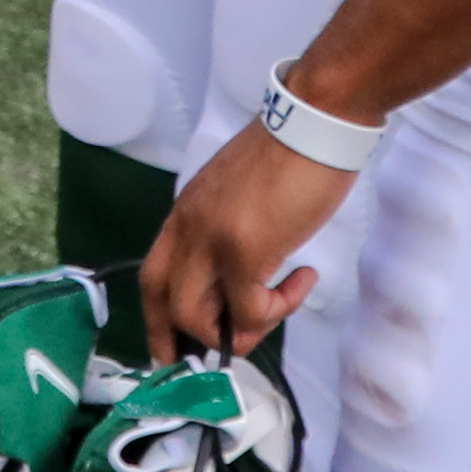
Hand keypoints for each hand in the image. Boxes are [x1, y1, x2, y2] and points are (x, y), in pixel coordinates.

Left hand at [139, 117, 357, 359]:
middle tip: (222, 353)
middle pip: (162, 301)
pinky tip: (304, 279)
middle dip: (181, 341)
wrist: (317, 118)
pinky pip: (249, 310)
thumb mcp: (241, 194)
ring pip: (195, 317)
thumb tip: (241, 274)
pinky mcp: (244, 251)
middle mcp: (187, 228)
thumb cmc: (292, 151)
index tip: (174, 347)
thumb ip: (229, 230)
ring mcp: (211, 240)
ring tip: (275, 311)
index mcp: (185, 213)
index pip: (153, 275)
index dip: (157, 318)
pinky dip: (278, 309)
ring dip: (238, 331)